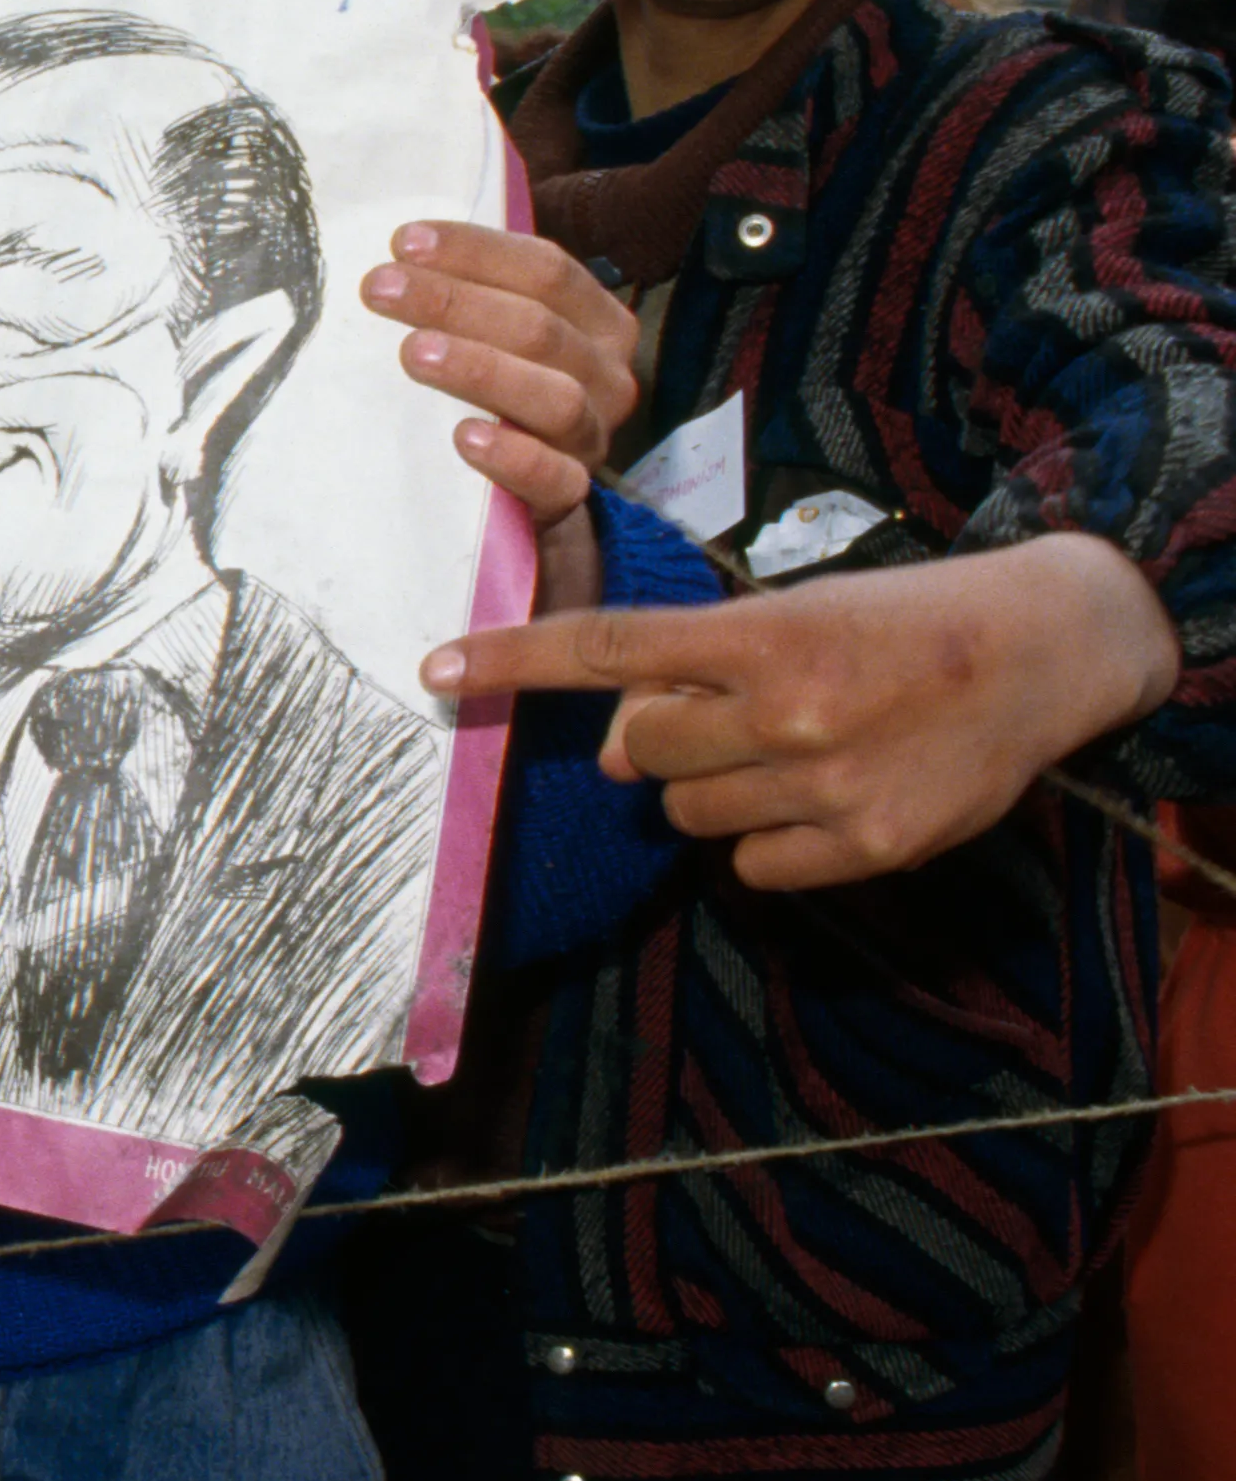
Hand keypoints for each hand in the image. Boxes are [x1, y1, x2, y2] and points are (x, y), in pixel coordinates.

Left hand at [360, 220, 638, 615]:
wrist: (532, 496)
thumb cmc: (503, 392)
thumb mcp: (498, 334)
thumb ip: (473, 292)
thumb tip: (400, 245)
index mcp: (596, 319)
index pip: (546, 268)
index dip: (475, 251)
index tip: (402, 242)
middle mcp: (607, 373)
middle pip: (539, 326)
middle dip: (454, 301)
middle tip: (379, 288)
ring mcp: (593, 435)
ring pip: (552, 396)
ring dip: (479, 368)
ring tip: (412, 353)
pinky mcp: (571, 494)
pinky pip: (554, 478)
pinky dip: (513, 456)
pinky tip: (464, 436)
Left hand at [422, 533, 1180, 888]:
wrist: (1041, 652)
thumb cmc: (898, 625)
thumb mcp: (795, 615)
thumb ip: (696, 672)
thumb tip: (612, 754)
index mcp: (763, 635)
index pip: (606, 647)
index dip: (514, 659)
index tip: (439, 670)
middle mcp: (786, 710)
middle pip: (639, 750)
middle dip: (662, 738)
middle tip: (733, 714)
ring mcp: (824, 783)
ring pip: (687, 812)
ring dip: (716, 789)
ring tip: (796, 749)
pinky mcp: (864, 845)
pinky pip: (750, 865)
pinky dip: (768, 841)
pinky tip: (824, 797)